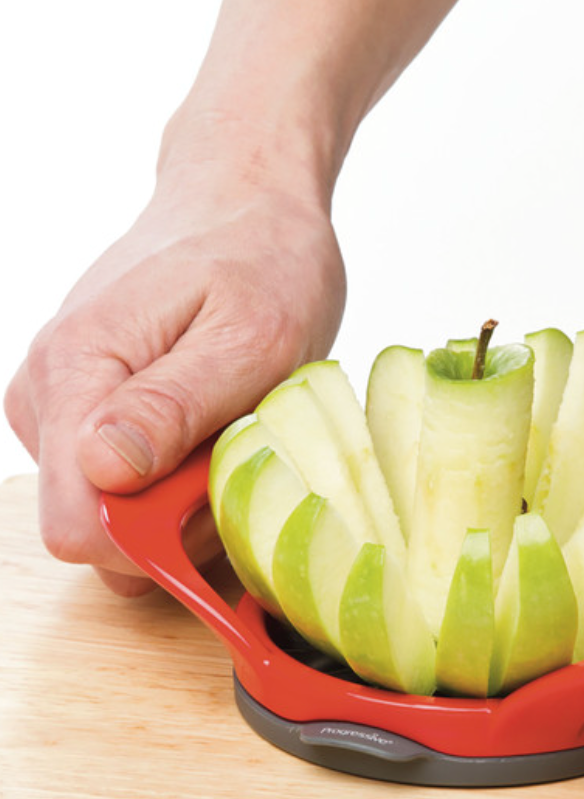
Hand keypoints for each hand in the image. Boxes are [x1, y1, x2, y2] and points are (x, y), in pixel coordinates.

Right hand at [5, 148, 345, 595]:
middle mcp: (51, 396)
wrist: (246, 200)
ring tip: (233, 422)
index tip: (220, 500)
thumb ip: (173, 406)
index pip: (78, 526)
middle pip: (102, 529)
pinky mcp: (93, 411)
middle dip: (182, 516)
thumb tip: (101, 470)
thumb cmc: (262, 257)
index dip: (158, 543)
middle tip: (240, 445)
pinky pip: (132, 484)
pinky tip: (216, 424)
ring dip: (190, 493)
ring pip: (121, 512)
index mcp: (77, 373)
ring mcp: (66, 406)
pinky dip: (185, 473)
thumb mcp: (248, 336)